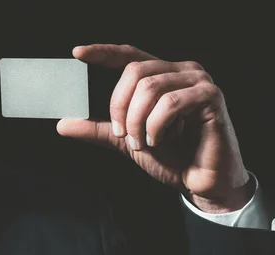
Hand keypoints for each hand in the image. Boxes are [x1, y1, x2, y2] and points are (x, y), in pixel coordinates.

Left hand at [57, 44, 252, 212]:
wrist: (202, 182)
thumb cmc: (175, 159)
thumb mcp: (130, 142)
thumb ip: (101, 130)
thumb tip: (63, 124)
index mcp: (164, 77)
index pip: (131, 56)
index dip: (104, 52)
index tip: (78, 54)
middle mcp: (182, 72)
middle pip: (136, 70)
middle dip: (120, 105)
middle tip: (123, 135)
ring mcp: (198, 82)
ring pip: (151, 87)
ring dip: (138, 120)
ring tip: (144, 143)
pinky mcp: (211, 97)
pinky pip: (171, 103)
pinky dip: (157, 125)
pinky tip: (160, 140)